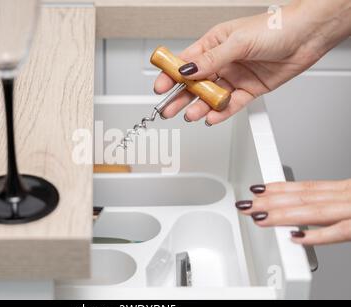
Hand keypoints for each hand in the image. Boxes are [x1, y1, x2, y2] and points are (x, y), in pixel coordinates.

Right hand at [154, 0, 350, 124]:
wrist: (308, 35)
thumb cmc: (275, 27)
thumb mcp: (237, 41)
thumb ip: (211, 59)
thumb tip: (187, 70)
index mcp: (214, 44)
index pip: (186, 61)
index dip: (171, 74)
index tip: (159, 86)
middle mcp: (222, 61)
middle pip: (195, 83)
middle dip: (180, 96)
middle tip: (167, 109)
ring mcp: (235, 76)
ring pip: (211, 96)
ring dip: (199, 106)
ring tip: (189, 115)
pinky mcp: (249, 89)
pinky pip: (231, 104)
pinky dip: (221, 112)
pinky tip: (211, 117)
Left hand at [235, 180, 350, 244]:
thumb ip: (338, 206)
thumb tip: (316, 211)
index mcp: (348, 190)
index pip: (308, 188)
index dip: (280, 189)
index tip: (259, 190)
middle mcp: (349, 196)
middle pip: (304, 198)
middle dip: (271, 201)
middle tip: (247, 204)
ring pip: (314, 212)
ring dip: (282, 214)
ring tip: (258, 216)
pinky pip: (339, 231)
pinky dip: (316, 235)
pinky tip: (295, 237)